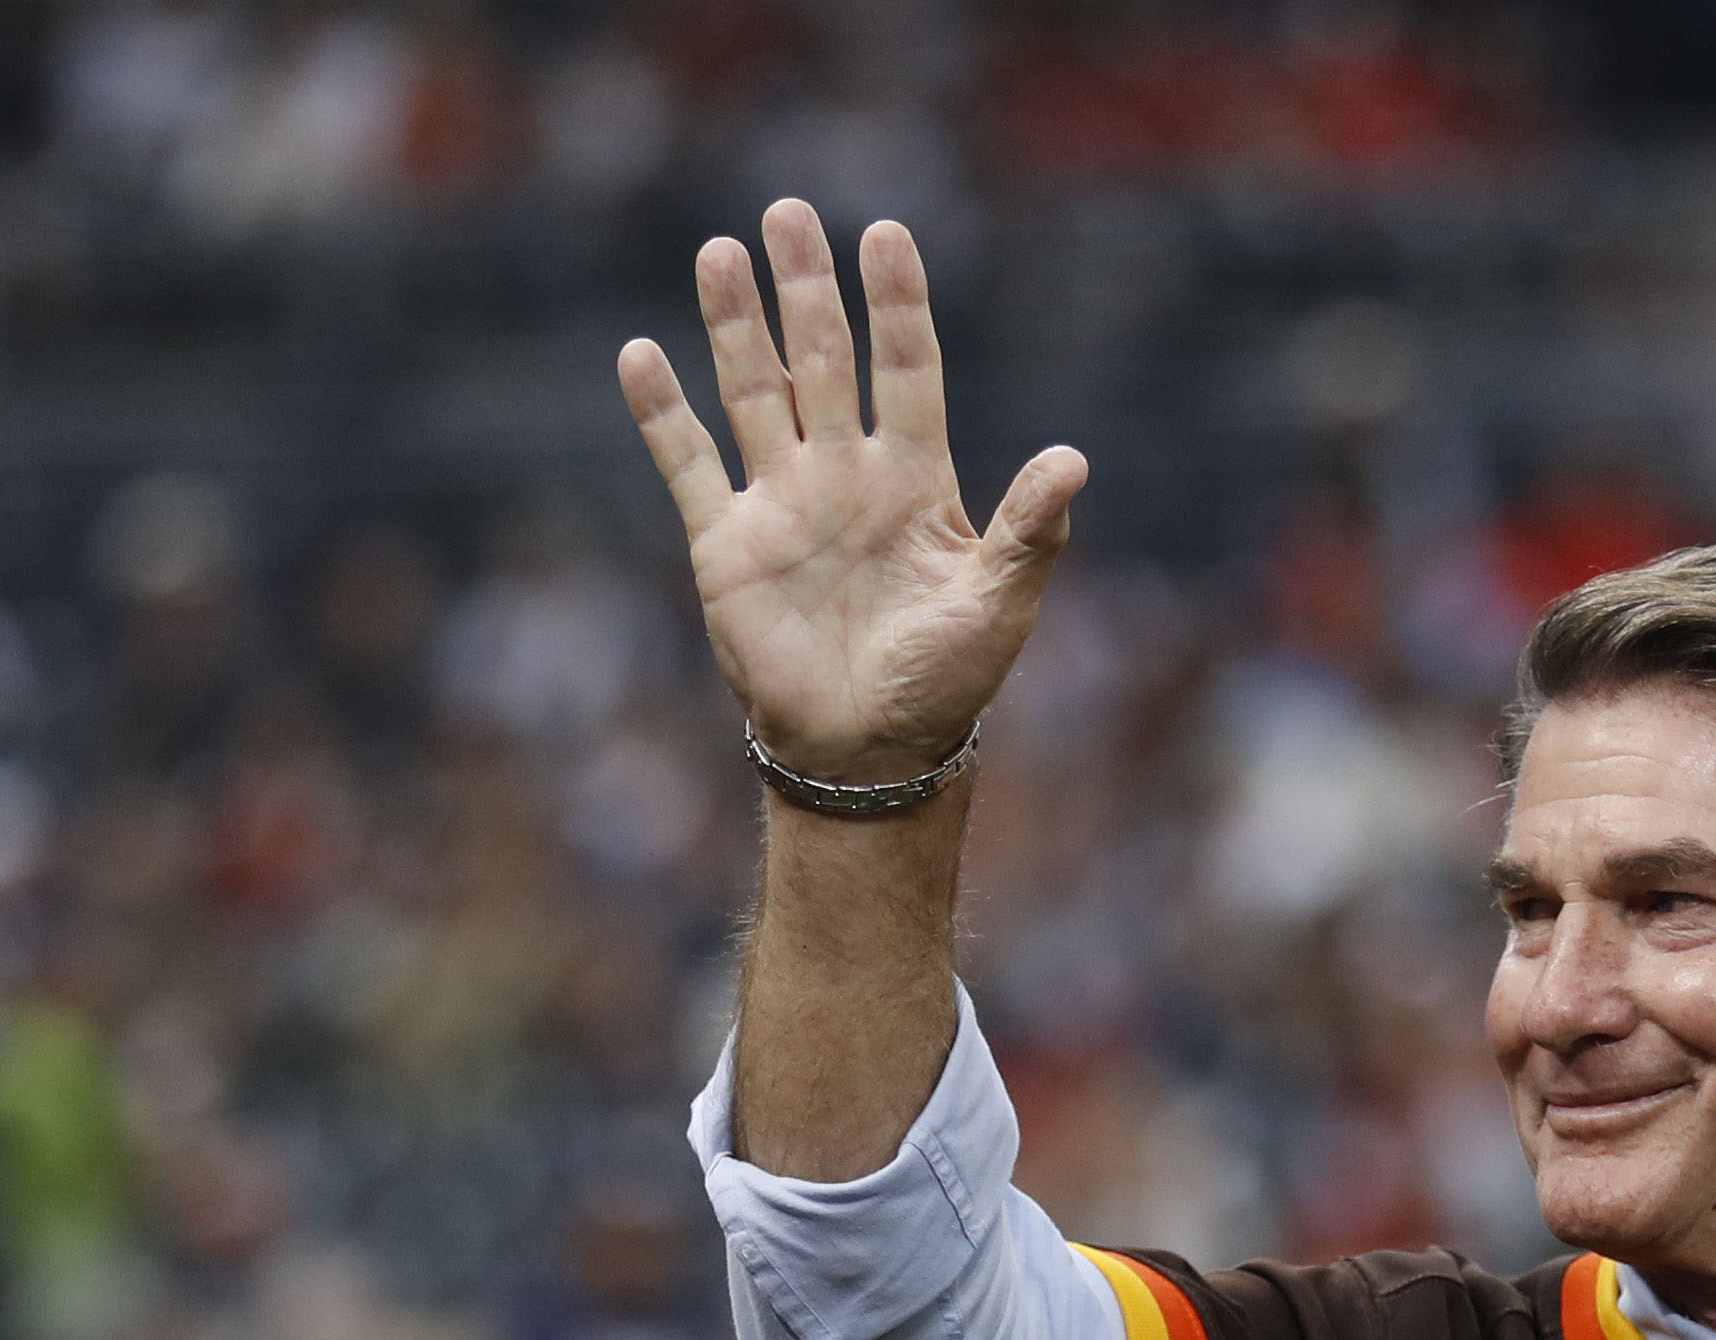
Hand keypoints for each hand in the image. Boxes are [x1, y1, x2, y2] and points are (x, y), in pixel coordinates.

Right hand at [619, 201, 1087, 784]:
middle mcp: (846, 475)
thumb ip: (1033, 530)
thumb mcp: (999, 602)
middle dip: (808, 290)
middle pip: (825, 360)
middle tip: (790, 212)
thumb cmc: (946, 680)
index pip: (907, 369)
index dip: (896, 304)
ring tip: (720, 250)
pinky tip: (641, 355)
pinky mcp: (727, 544)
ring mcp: (783, 503)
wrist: (870, 750)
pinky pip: (689, 466)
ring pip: (755, 392)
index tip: (886, 234)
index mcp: (916, 481)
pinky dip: (664, 415)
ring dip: (735, 326)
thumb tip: (1074, 459)